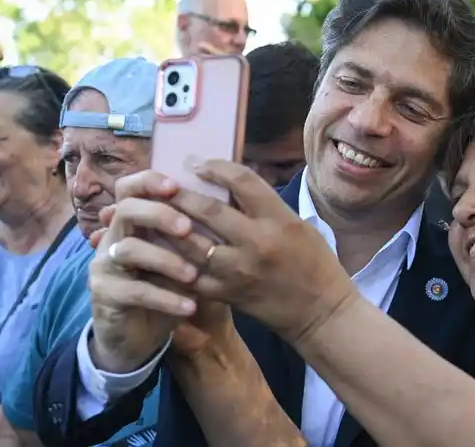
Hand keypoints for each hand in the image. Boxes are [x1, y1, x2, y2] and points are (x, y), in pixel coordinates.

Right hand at [87, 176, 200, 372]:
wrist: (139, 335)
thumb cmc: (167, 288)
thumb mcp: (183, 260)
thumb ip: (195, 236)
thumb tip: (229, 208)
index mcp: (133, 223)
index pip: (130, 188)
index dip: (149, 181)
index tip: (176, 186)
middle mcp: (114, 238)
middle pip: (127, 210)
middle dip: (159, 214)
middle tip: (187, 227)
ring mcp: (105, 266)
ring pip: (129, 249)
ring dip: (166, 260)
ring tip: (193, 275)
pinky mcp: (105, 295)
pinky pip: (134, 291)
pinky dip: (165, 298)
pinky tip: (189, 306)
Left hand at [161, 160, 358, 343]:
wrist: (321, 312)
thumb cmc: (314, 263)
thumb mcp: (297, 225)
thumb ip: (265, 206)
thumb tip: (228, 186)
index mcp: (279, 220)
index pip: (243, 181)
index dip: (216, 167)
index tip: (199, 163)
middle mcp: (257, 243)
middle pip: (209, 210)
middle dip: (181, 193)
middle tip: (162, 183)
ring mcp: (239, 271)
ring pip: (191, 243)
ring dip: (168, 225)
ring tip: (154, 211)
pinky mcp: (227, 295)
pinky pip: (190, 275)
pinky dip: (173, 261)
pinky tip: (161, 249)